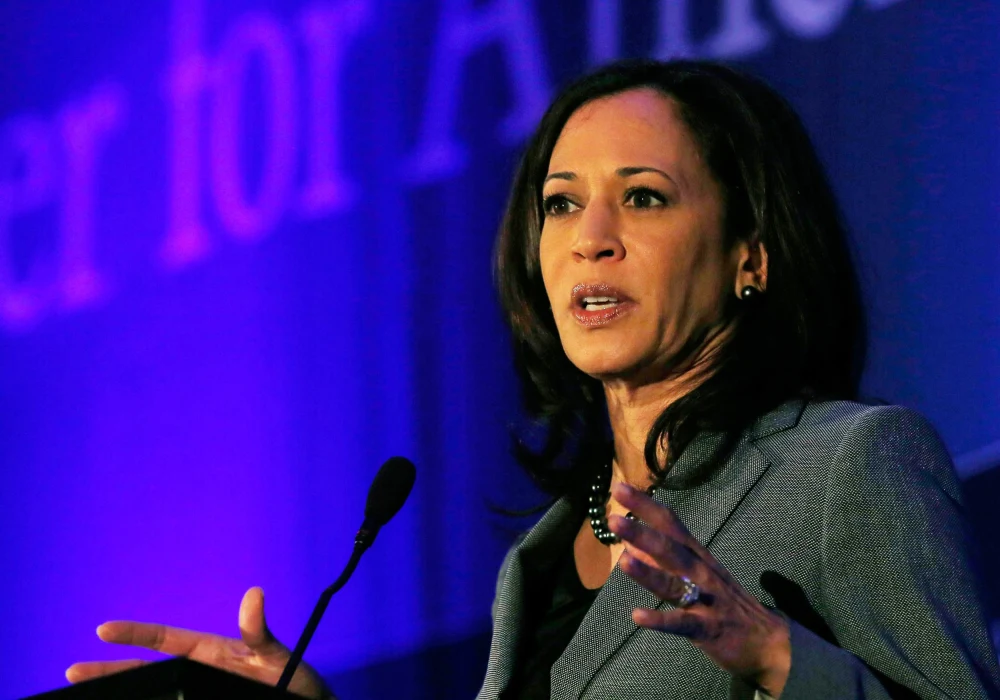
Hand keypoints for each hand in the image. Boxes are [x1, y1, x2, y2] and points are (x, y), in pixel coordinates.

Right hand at [65, 587, 332, 698]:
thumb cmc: (292, 680)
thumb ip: (257, 631)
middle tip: (73, 673)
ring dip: (124, 695)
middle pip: (146, 671)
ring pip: (154, 694)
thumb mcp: (274, 655)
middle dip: (110, 673)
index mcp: (209, 652)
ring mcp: (198, 693)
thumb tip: (254, 595)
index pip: (165, 639)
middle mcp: (198, 673)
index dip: (135, 634)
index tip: (103, 630)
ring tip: (88, 698)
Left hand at [608, 483, 790, 697]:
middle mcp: (701, 572)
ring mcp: (706, 600)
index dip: (646, 506)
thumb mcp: (697, 575)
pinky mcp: (708, 629)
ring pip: (674, 583)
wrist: (769, 641)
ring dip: (648, 573)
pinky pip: (682, 623)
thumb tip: (631, 544)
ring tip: (623, 561)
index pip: (670, 524)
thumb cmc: (726, 603)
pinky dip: (661, 620)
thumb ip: (664, 560)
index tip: (619, 488)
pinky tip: (638, 616)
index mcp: (698, 555)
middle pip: (670, 548)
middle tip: (614, 519)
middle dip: (642, 533)